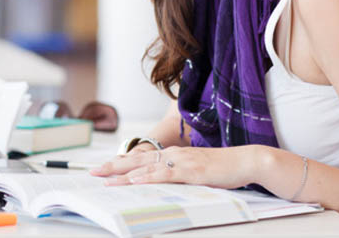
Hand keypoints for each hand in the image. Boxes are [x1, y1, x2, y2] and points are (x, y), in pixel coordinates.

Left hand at [90, 145, 261, 188]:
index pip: (142, 158)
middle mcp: (173, 154)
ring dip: (123, 173)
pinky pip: (163, 175)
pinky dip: (146, 177)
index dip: (121, 163)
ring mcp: (181, 161)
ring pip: (145, 167)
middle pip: (137, 160)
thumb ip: (179, 175)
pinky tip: (134, 180)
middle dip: (113, 166)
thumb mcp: (196, 171)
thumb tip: (163, 183)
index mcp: (174, 154)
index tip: (103, 168)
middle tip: (93, 171)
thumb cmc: (223, 168)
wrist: (246, 161)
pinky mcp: (190, 171)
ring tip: (105, 177)